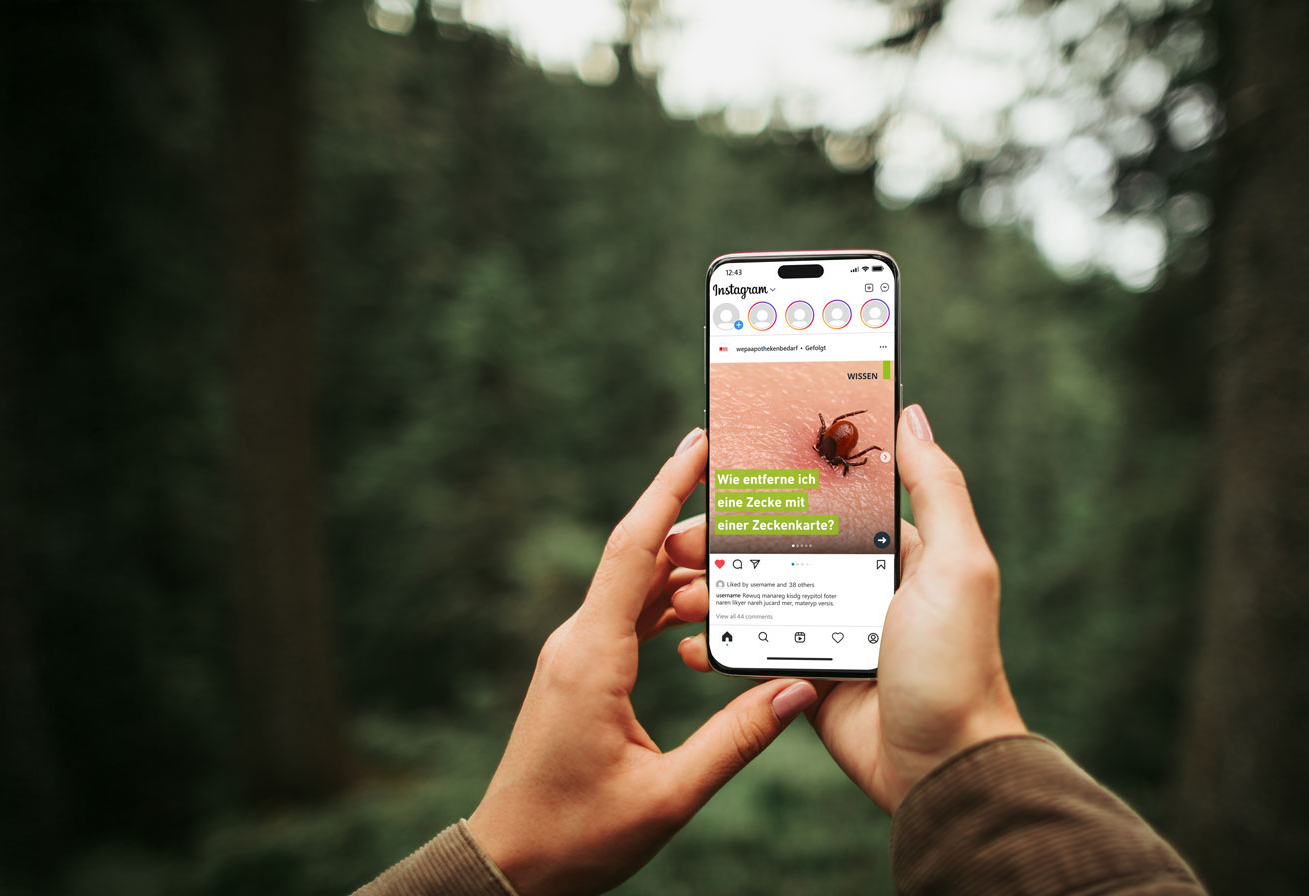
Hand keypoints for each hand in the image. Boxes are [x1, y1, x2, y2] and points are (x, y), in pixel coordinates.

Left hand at [464, 428, 820, 895]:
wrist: (511, 865)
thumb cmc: (577, 836)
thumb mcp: (669, 796)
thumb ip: (736, 740)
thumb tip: (797, 689)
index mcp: (592, 658)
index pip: (634, 550)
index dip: (667, 489)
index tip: (698, 440)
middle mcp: (577, 644)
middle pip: (639, 559)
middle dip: (694, 525)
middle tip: (753, 499)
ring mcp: (574, 658)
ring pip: (634, 590)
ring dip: (685, 571)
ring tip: (743, 550)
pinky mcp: (578, 677)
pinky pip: (626, 621)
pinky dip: (667, 607)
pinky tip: (705, 608)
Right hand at [672, 404, 1025, 812]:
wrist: (942, 766)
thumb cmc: (956, 663)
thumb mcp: (958, 565)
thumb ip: (936, 488)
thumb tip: (911, 414)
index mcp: (898, 551)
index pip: (828, 500)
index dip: (778, 484)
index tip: (726, 470)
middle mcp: (863, 586)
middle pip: (780, 546)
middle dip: (725, 540)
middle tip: (681, 540)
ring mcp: (833, 632)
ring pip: (759, 596)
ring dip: (713, 590)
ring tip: (677, 592)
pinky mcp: (809, 677)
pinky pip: (755, 650)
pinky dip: (720, 645)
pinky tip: (690, 644)